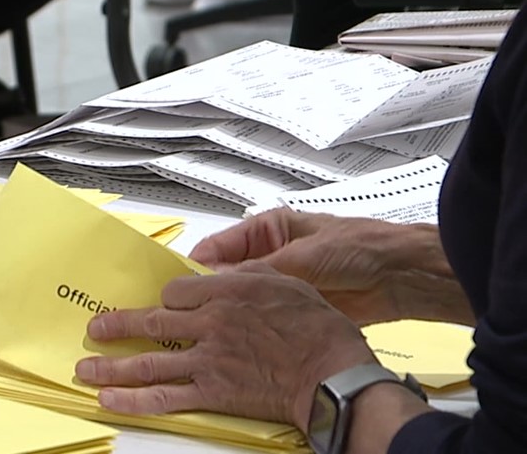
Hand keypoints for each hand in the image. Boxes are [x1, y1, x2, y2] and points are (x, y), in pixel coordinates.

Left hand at [74, 262, 376, 430]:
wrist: (331, 373)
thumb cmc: (317, 329)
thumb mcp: (283, 282)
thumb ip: (246, 277)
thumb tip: (225, 273)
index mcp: (225, 292)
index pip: (175, 290)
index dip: (166, 298)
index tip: (162, 305)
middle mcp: (209, 324)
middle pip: (150, 323)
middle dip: (118, 326)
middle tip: (97, 328)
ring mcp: (207, 360)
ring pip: (148, 361)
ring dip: (112, 365)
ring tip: (87, 367)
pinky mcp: (212, 392)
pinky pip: (164, 397)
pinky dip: (134, 399)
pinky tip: (111, 398)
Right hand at [190, 209, 470, 325]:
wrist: (403, 276)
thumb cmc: (355, 248)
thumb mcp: (300, 256)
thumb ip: (256, 271)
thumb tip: (213, 283)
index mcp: (266, 231)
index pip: (216, 247)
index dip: (194, 268)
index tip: (174, 291)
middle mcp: (267, 257)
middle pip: (223, 278)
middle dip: (204, 296)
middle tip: (181, 318)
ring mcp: (279, 287)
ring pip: (240, 303)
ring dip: (225, 317)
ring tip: (201, 335)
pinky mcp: (292, 312)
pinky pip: (262, 322)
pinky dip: (248, 332)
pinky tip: (232, 346)